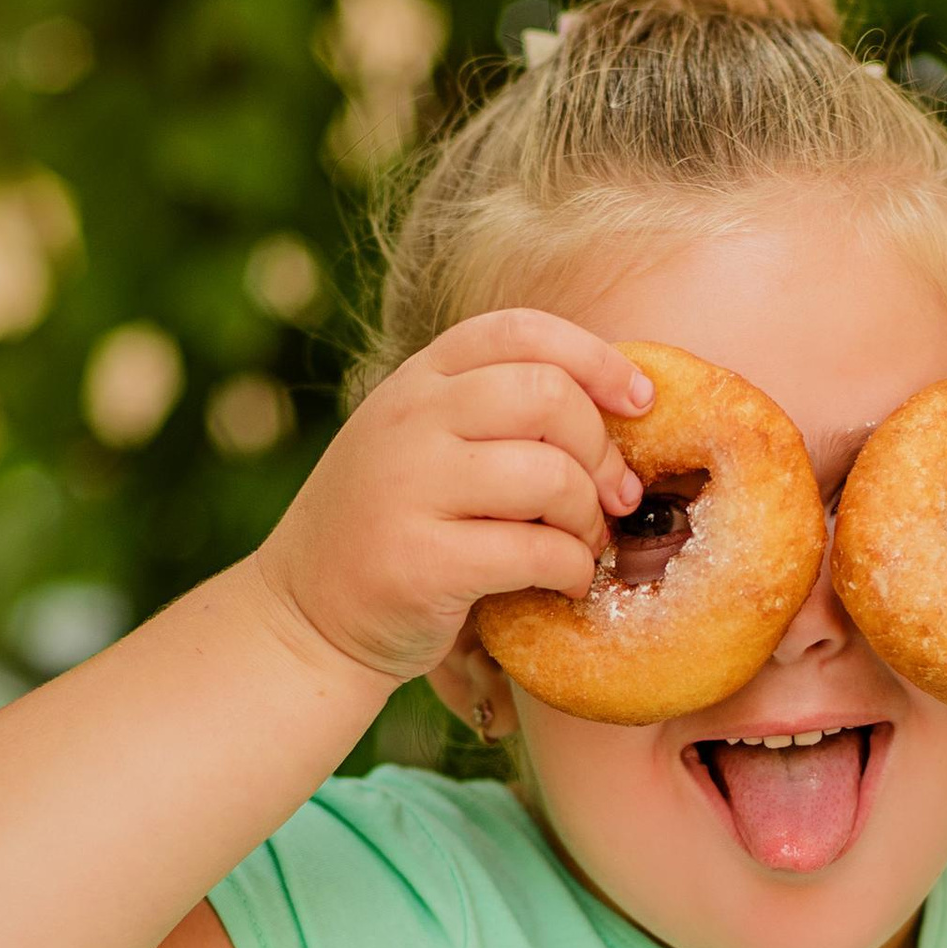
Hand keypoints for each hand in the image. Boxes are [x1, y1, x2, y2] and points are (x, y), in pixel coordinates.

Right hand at [254, 309, 649, 684]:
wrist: (307, 617)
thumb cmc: (393, 527)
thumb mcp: (427, 445)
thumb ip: (496, 413)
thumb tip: (622, 412)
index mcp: (417, 381)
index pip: (522, 330)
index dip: (597, 358)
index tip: (638, 402)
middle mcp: (408, 421)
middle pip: (548, 396)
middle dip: (601, 450)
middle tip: (614, 496)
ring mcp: (408, 488)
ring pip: (549, 475)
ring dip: (588, 518)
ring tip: (580, 545)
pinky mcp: (420, 560)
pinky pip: (535, 551)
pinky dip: (571, 571)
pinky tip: (563, 584)